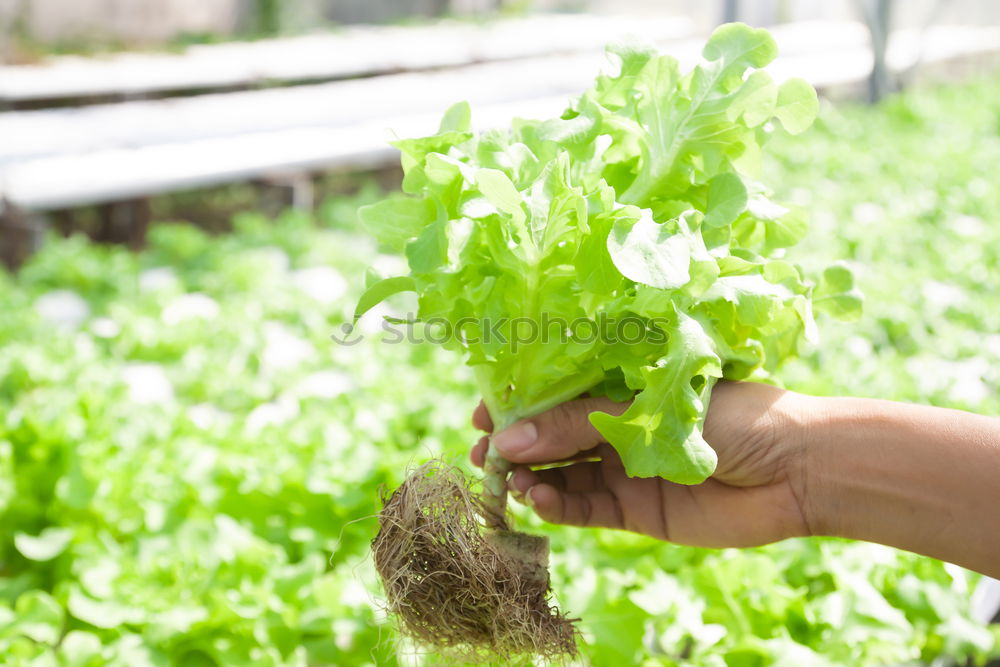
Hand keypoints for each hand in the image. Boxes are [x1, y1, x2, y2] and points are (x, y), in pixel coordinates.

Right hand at [471, 382, 812, 547]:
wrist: (797, 470)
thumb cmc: (734, 415)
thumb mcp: (648, 409)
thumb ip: (579, 425)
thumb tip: (508, 438)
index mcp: (622, 386)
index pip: (557, 391)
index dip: (519, 402)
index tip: (483, 412)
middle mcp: (616, 426)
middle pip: (551, 435)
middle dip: (513, 444)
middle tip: (482, 455)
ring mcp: (622, 468)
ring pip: (561, 473)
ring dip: (530, 477)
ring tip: (508, 481)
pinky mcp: (633, 509)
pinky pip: (584, 508)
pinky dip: (557, 505)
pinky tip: (538, 499)